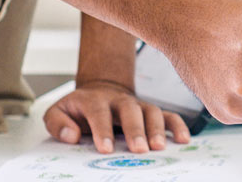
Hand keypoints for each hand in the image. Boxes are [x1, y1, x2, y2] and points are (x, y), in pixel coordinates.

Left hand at [43, 80, 190, 153]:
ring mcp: (138, 104)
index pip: (99, 112)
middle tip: (139, 149)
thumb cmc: (80, 108)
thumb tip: (71, 135)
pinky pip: (168, 115)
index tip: (105, 148)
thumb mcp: (58, 111)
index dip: (102, 129)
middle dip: (135, 130)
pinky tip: (183, 139)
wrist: (100, 91)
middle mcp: (119, 100)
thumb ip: (58, 123)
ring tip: (159, 147)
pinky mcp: (151, 111)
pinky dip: (178, 125)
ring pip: (152, 111)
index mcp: (94, 100)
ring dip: (157, 128)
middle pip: (130, 110)